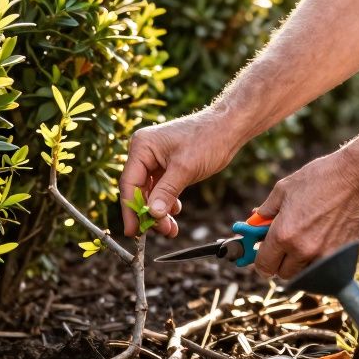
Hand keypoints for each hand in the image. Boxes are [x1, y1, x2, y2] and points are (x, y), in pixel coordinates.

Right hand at [120, 110, 243, 236]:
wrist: (229, 127)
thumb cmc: (208, 139)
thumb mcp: (185, 169)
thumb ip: (166, 192)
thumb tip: (153, 215)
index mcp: (142, 146)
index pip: (129, 183)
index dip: (131, 209)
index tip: (134, 231)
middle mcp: (144, 152)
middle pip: (138, 190)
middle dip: (149, 213)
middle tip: (161, 231)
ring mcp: (154, 159)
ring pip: (150, 192)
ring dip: (159, 211)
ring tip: (170, 229)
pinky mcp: (166, 165)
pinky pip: (160, 188)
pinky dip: (167, 202)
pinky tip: (175, 213)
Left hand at [251, 148, 358, 278]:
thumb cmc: (321, 178)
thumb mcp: (284, 189)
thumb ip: (266, 210)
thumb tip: (256, 221)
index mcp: (284, 234)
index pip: (264, 265)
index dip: (261, 261)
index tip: (263, 255)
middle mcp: (303, 250)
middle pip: (283, 274)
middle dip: (279, 262)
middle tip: (283, 246)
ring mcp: (325, 255)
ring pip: (305, 273)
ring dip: (300, 263)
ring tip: (304, 241)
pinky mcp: (344, 256)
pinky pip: (325, 269)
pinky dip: (319, 262)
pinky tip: (321, 243)